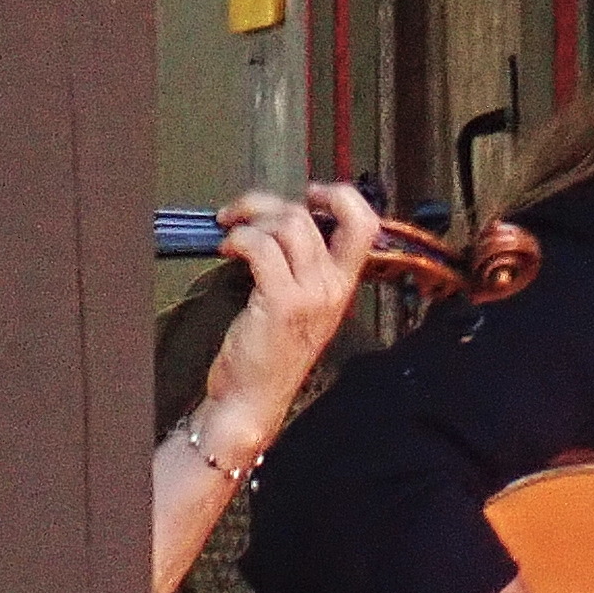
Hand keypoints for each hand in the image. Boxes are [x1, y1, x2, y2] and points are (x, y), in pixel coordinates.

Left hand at [193, 184, 379, 465]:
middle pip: (311, 215)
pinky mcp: (281, 302)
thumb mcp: (301, 307)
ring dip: (249, 219)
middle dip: (268, 203)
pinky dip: (238, 238)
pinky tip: (227, 249)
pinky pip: (261, 247)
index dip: (340, 196)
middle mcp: (333, 288)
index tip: (310, 193)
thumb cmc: (268, 353)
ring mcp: (310, 295)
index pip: (366, 225)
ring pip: (287, 225)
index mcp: (343, 286)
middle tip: (242, 214)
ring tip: (231, 234)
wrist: (253, 399)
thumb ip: (302, 267)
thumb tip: (280, 221)